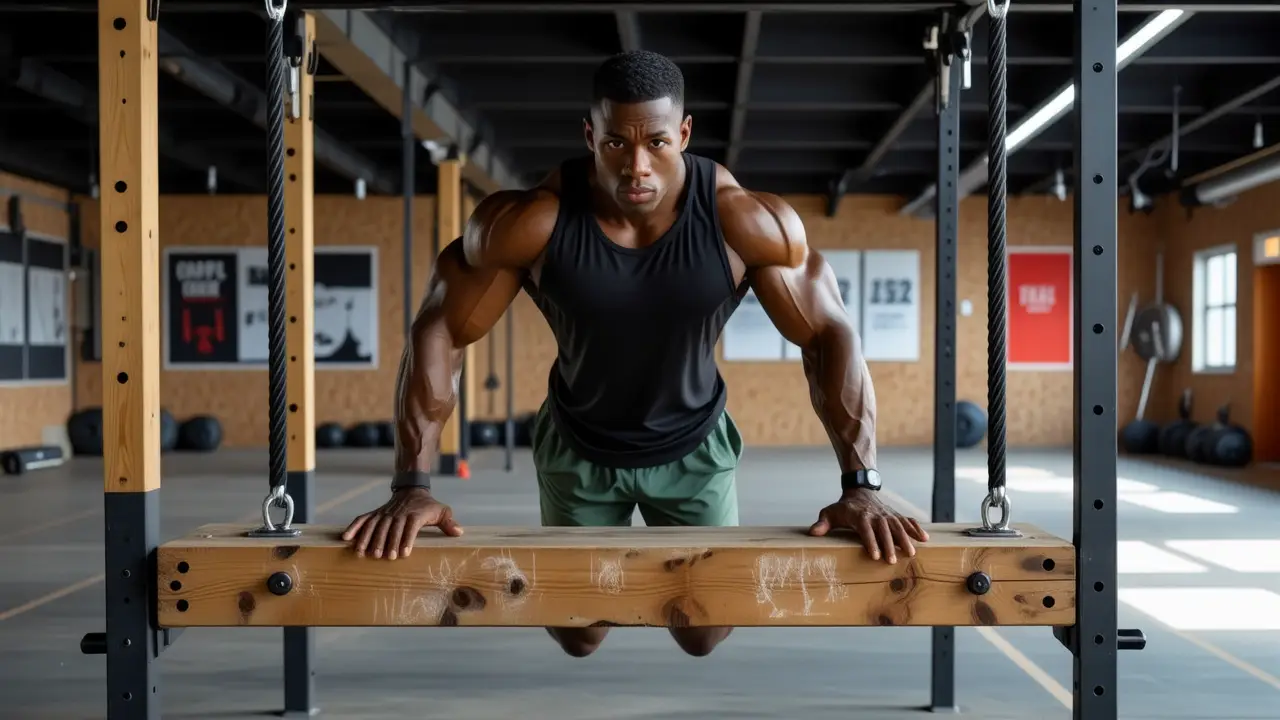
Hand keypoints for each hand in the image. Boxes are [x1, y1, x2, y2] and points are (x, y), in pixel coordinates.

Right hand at [342, 487, 462, 559]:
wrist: (412, 490)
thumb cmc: (428, 506)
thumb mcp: (441, 510)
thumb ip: (448, 522)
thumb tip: (459, 532)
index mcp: (415, 514)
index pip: (410, 527)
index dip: (407, 539)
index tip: (403, 553)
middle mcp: (398, 513)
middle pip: (390, 528)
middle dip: (385, 542)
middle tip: (380, 556)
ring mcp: (385, 513)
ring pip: (374, 525)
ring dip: (367, 538)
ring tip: (361, 553)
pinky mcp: (376, 513)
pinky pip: (363, 519)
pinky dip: (354, 528)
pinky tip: (345, 538)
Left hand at [808, 489, 928, 563]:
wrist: (859, 490)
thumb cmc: (843, 507)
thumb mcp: (830, 513)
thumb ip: (822, 523)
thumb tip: (812, 532)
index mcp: (859, 516)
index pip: (866, 529)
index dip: (870, 542)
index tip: (874, 555)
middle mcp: (875, 514)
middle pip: (884, 529)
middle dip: (889, 545)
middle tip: (893, 561)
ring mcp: (887, 514)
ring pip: (898, 526)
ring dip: (905, 539)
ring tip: (912, 553)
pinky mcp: (895, 515)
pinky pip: (907, 521)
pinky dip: (916, 528)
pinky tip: (925, 539)